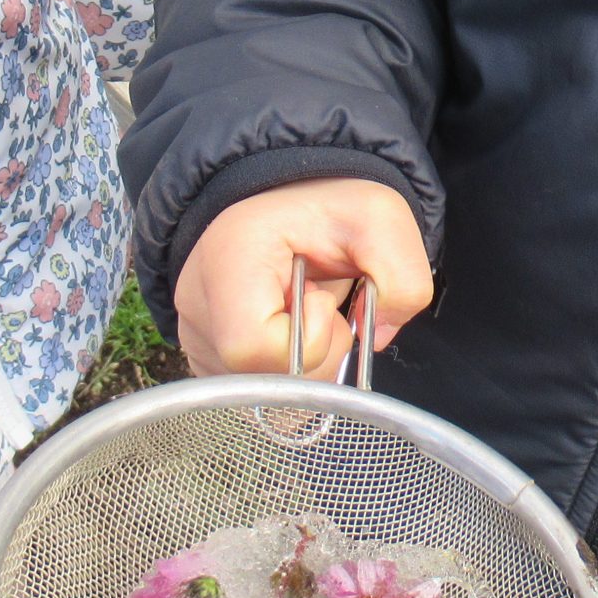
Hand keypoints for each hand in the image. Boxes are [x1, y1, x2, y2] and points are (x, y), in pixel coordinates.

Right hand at [174, 177, 433, 376]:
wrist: (288, 197)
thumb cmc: (326, 207)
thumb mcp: (380, 219)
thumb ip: (402, 278)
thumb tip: (378, 338)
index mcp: (227, 261)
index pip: (255, 348)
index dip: (308, 337)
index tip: (322, 295)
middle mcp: (196, 304)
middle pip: (263, 383)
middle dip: (316, 354)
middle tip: (320, 302)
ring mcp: (195, 337)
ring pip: (262, 399)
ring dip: (306, 365)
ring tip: (302, 311)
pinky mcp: (206, 359)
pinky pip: (256, 400)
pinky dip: (290, 376)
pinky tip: (291, 332)